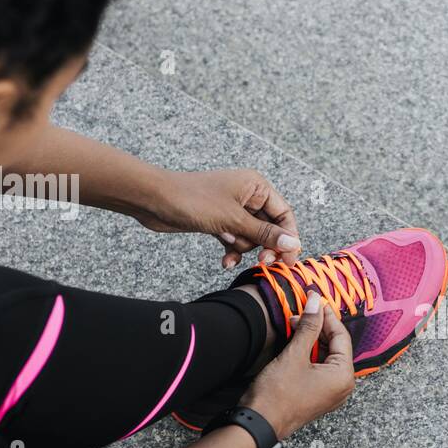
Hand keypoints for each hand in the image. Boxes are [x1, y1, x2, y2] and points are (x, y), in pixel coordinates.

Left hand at [137, 168, 301, 269]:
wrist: (155, 200)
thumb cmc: (193, 200)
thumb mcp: (233, 220)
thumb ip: (265, 234)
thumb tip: (293, 244)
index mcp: (256, 186)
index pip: (284, 214)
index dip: (289, 237)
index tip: (288, 258)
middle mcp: (248, 196)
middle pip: (270, 228)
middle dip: (264, 245)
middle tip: (262, 261)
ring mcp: (233, 210)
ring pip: (252, 237)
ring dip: (243, 247)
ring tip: (228, 246)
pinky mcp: (220, 221)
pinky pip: (236, 240)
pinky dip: (232, 250)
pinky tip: (225, 260)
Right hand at [240, 292, 353, 438]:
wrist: (258, 423)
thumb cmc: (277, 395)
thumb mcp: (294, 355)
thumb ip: (308, 327)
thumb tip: (316, 302)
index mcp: (344, 376)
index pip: (341, 336)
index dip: (327, 315)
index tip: (315, 300)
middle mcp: (342, 386)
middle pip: (336, 346)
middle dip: (318, 327)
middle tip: (302, 311)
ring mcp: (330, 392)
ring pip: (326, 356)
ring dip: (312, 339)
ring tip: (296, 324)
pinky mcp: (317, 395)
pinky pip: (319, 368)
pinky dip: (309, 353)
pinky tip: (296, 341)